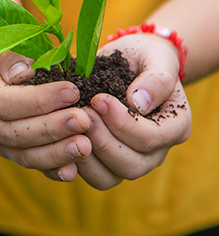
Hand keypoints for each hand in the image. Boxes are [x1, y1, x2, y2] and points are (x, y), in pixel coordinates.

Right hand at [0, 51, 92, 181]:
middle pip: (14, 132)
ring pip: (24, 155)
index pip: (4, 101)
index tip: (71, 91)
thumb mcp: (13, 46)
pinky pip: (34, 167)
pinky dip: (55, 170)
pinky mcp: (14, 156)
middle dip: (51, 128)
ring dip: (56, 153)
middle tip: (84, 120)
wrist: (10, 74)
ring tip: (86, 145)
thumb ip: (16, 58)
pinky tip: (75, 168)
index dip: (38, 100)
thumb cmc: (17, 55)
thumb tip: (22, 75)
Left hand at [76, 34, 191, 189]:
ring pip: (109, 177)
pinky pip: (92, 176)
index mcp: (174, 127)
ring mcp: (130, 160)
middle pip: (131, 165)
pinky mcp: (106, 163)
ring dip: (85, 154)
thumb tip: (138, 102)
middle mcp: (155, 151)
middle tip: (81, 113)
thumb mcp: (155, 57)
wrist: (127, 62)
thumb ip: (156, 79)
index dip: (121, 122)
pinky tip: (60, 140)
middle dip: (102, 140)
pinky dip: (74, 164)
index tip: (98, 99)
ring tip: (69, 127)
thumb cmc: (143, 58)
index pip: (150, 138)